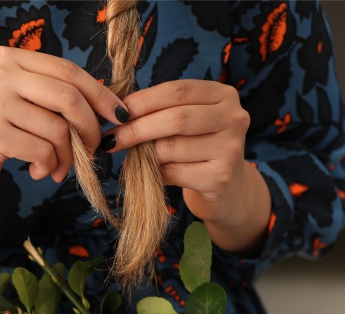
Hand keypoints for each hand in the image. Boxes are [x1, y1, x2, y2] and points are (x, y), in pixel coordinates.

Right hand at [0, 47, 128, 250]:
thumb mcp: (8, 99)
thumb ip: (43, 94)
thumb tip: (98, 104)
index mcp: (8, 59)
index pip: (67, 71)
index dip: (99, 94)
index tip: (118, 114)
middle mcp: (0, 75)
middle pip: (69, 97)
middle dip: (90, 128)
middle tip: (93, 149)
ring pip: (58, 129)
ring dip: (67, 157)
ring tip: (56, 169)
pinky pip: (44, 151)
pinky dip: (50, 166)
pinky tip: (39, 172)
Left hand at [100, 80, 271, 254]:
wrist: (228, 191)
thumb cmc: (199, 152)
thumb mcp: (188, 125)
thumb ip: (162, 113)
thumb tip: (119, 113)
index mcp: (223, 95)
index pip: (177, 91)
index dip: (144, 101)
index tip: (117, 112)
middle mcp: (233, 118)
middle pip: (176, 118)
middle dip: (137, 128)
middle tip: (112, 138)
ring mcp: (229, 149)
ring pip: (172, 147)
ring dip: (145, 154)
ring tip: (132, 158)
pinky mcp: (220, 178)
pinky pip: (175, 172)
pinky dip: (157, 173)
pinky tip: (154, 174)